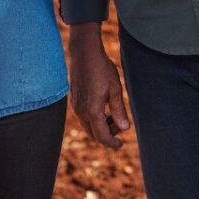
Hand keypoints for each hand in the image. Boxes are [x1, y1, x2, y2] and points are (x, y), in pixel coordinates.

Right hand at [69, 23, 130, 148]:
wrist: (84, 54)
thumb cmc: (102, 69)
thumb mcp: (115, 89)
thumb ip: (119, 111)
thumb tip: (125, 129)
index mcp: (92, 111)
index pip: (102, 137)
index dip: (113, 143)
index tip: (121, 144)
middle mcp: (81, 112)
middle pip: (94, 134)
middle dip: (108, 134)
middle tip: (120, 125)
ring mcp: (76, 107)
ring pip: (89, 126)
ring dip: (101, 126)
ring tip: (114, 115)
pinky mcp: (74, 101)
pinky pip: (84, 117)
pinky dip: (95, 119)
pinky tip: (104, 107)